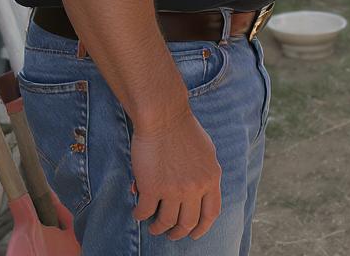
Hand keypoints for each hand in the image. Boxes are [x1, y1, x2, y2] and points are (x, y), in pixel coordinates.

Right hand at [131, 106, 221, 240]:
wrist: (164, 115)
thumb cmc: (183, 129)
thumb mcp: (206, 152)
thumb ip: (205, 174)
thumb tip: (200, 193)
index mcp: (211, 177)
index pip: (211, 213)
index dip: (202, 228)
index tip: (194, 234)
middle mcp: (195, 187)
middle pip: (188, 223)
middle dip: (178, 233)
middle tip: (171, 234)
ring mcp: (173, 189)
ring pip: (166, 222)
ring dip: (158, 227)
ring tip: (154, 226)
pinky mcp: (152, 188)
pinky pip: (144, 212)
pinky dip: (140, 215)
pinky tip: (138, 211)